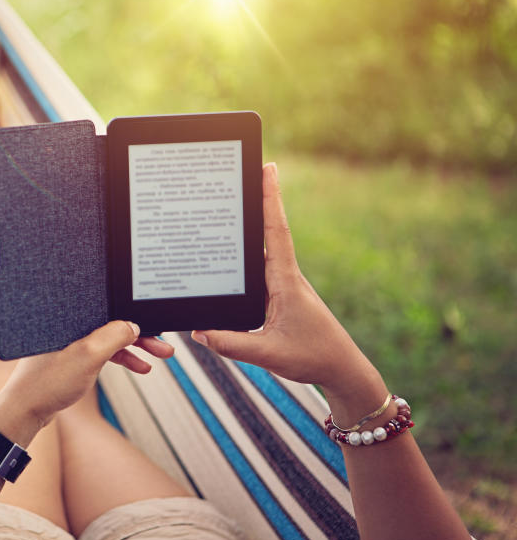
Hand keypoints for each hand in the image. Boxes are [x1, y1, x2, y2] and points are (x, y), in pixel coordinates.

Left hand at [0, 322, 173, 436]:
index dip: (133, 314)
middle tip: (165, 344)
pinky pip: (103, 351)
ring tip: (160, 356)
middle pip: (112, 321)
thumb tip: (133, 324)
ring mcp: (71, 339)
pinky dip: (121, 358)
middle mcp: (70, 321)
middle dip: (141, 333)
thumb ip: (113, 336)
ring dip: (135, 347)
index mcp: (69, 313)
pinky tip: (140, 367)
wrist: (26, 411)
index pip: (108, 306)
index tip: (156, 323)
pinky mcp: (72, 355)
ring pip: (110, 337)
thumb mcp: (88, 356)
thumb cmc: (48, 382)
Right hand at [191, 164, 381, 401]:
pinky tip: (231, 252)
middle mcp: (285, 277)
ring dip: (252, 224)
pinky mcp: (279, 297)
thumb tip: (197, 331)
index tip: (268, 168)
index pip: (275, 233)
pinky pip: (259, 270)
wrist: (341, 370)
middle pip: (268, 230)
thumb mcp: (269, 354)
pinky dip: (246, 255)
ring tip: (234, 199)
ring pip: (263, 250)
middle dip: (260, 198)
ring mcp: (282, 286)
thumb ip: (231, 344)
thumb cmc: (313, 357)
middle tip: (248, 168)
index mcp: (285, 282)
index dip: (271, 200)